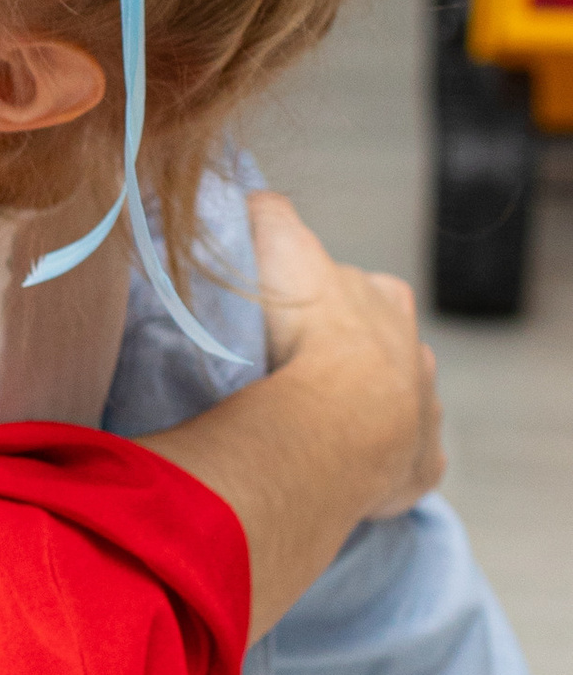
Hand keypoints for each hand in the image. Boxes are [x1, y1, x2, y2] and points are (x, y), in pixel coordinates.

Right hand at [246, 190, 444, 516]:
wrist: (344, 415)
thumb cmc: (311, 330)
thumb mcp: (280, 246)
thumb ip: (266, 216)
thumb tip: (249, 199)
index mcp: (384, 299)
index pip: (353, 291)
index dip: (321, 305)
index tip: (289, 322)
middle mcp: (413, 349)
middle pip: (378, 348)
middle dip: (344, 362)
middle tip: (293, 382)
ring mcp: (424, 408)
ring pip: (395, 405)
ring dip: (363, 414)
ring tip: (315, 433)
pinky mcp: (421, 463)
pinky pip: (404, 462)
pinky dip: (380, 468)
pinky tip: (348, 474)